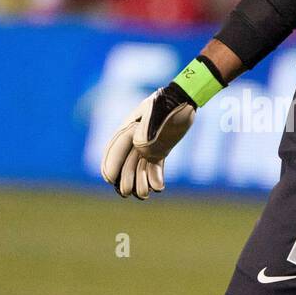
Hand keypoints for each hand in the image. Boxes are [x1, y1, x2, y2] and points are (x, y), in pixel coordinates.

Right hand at [101, 83, 195, 198]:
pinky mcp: (159, 150)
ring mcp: (147, 144)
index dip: (111, 164)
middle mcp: (134, 137)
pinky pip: (154, 166)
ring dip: (140, 182)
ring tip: (144, 194)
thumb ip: (147, 135)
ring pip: (139, 167)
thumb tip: (142, 152)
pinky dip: (154, 177)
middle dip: (125, 178)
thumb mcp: (156, 116)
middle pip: (125, 161)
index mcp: (129, 127)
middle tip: (126, 193)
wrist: (185, 100)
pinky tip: (158, 188)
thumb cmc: (169, 105)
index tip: (110, 179)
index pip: (115, 148)